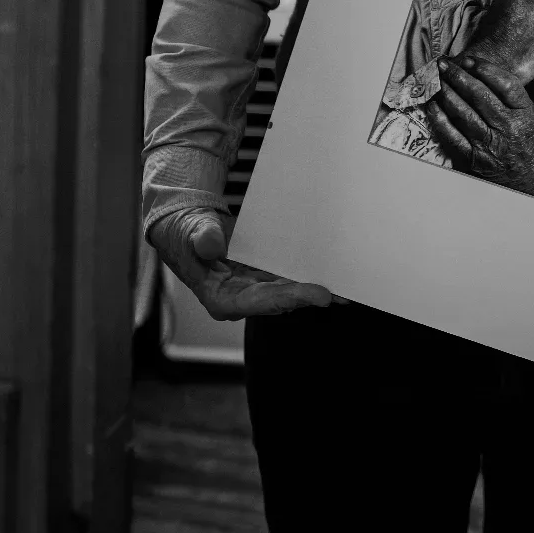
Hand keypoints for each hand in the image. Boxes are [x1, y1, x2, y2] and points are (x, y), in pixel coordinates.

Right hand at [147, 207, 336, 319]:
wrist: (187, 230)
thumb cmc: (185, 233)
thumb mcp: (189, 231)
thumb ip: (201, 238)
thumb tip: (212, 246)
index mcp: (220, 298)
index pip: (258, 302)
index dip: (289, 299)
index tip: (318, 295)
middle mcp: (242, 298)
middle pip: (280, 300)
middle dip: (310, 297)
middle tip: (342, 293)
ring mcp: (255, 288)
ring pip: (289, 292)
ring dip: (316, 290)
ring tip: (348, 289)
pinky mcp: (264, 277)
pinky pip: (289, 278)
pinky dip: (308, 275)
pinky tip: (333, 274)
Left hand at [428, 56, 533, 199]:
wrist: (533, 179)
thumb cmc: (528, 142)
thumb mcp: (530, 114)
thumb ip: (512, 95)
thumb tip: (482, 72)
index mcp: (524, 114)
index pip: (505, 85)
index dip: (486, 69)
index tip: (470, 60)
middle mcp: (508, 128)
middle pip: (480, 96)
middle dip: (459, 76)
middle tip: (445, 64)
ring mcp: (490, 144)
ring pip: (464, 113)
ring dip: (448, 94)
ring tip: (438, 80)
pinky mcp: (474, 158)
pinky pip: (453, 136)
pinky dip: (441, 120)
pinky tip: (433, 106)